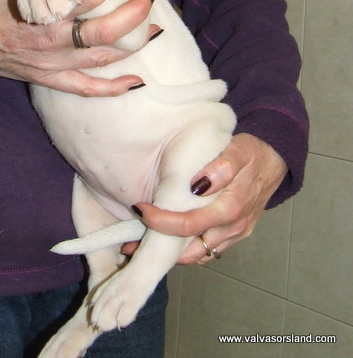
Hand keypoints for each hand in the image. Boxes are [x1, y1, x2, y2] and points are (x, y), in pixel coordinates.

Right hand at [0, 0, 158, 95]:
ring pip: (102, 58)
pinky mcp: (50, 79)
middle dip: (134, 13)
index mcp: (42, 11)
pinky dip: (112, 87)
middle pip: (104, 32)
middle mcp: (52, 41)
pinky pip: (86, 89)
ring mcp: (52, 64)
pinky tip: (136, 81)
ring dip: (133, 44)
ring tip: (155, 27)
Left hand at [126, 133, 286, 261]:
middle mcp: (232, 228)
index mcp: (231, 209)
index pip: (189, 225)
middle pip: (191, 250)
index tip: (139, 210)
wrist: (276, 159)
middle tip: (129, 243)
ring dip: (171, 253)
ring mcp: (234, 234)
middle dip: (159, 248)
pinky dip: (186, 250)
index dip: (161, 222)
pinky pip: (207, 251)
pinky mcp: (234, 235)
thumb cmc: (252, 153)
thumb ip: (223, 166)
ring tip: (142, 246)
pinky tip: (167, 241)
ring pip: (198, 255)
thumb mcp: (239, 150)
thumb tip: (199, 184)